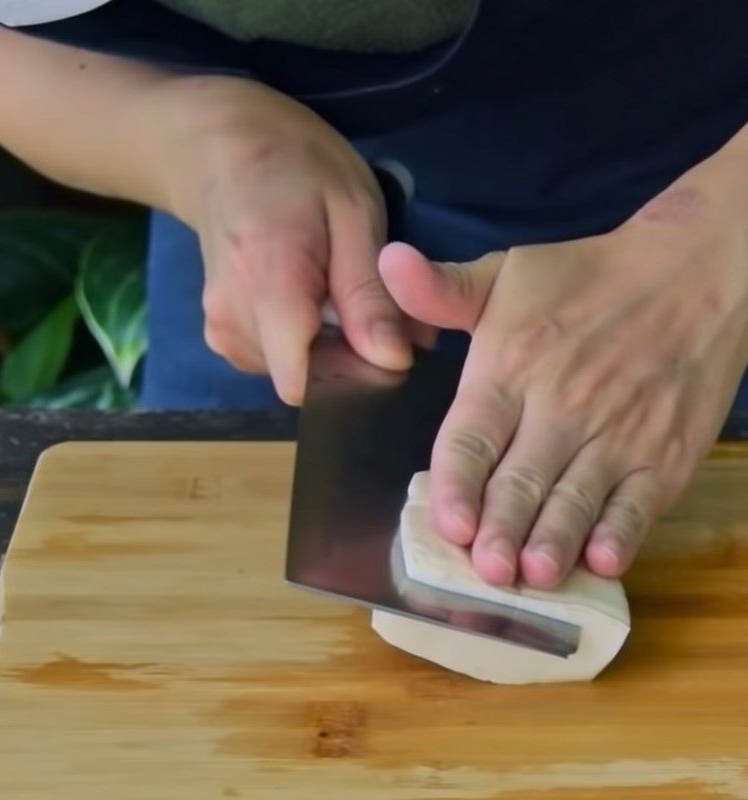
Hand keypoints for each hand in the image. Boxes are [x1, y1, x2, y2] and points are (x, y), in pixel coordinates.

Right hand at [157, 77, 412, 403]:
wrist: (221, 151)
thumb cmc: (295, 167)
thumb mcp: (353, 213)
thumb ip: (368, 292)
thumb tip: (393, 361)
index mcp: (267, 285)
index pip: (305, 383)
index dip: (355, 378)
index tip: (387, 351)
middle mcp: (232, 322)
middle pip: (307, 380)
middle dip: (352, 357)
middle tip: (378, 307)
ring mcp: (222, 333)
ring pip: (295, 373)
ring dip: (332, 348)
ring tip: (344, 294)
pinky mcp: (223, 337)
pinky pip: (279, 361)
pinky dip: (307, 342)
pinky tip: (316, 301)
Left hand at [381, 179, 747, 587]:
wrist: (694, 273)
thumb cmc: (587, 278)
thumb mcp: (506, 273)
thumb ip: (441, 288)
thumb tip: (387, 263)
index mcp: (510, 368)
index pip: (473, 437)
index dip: (457, 483)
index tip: (447, 523)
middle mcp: (561, 407)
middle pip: (521, 480)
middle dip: (501, 529)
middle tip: (486, 569)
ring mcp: (617, 434)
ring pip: (576, 499)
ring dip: (555, 540)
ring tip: (534, 576)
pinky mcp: (664, 454)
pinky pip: (640, 503)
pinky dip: (623, 533)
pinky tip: (605, 562)